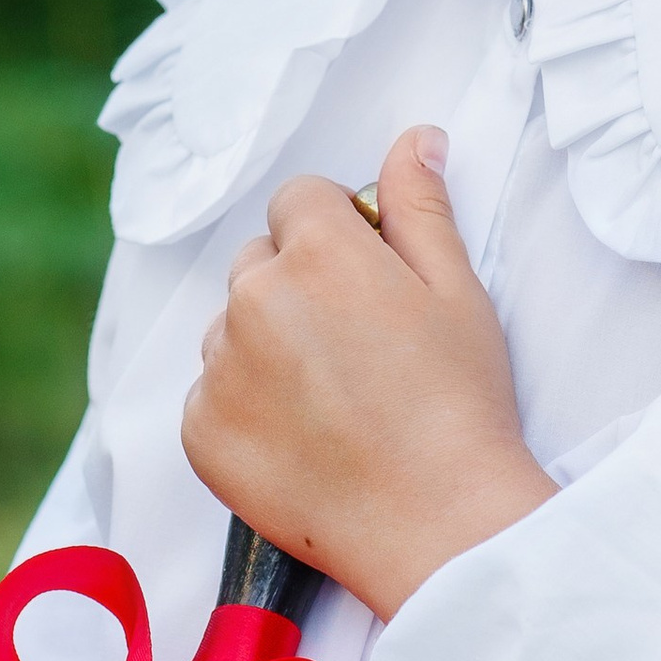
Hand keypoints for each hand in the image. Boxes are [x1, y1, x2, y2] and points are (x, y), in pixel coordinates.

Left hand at [183, 126, 553, 618]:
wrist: (437, 523)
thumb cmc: (460, 404)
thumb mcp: (458, 289)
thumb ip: (421, 205)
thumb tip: (412, 138)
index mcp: (318, 251)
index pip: (300, 200)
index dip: (339, 233)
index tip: (370, 280)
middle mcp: (253, 298)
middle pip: (259, 260)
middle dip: (298, 284)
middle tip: (359, 346)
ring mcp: (219, 367)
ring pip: (231, 326)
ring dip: (266, 344)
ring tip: (334, 398)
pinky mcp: (200, 430)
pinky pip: (212, 392)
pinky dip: (246, 405)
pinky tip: (305, 435)